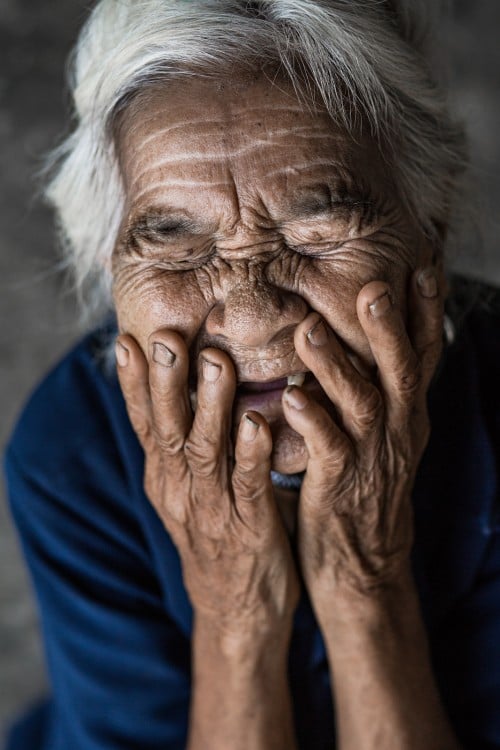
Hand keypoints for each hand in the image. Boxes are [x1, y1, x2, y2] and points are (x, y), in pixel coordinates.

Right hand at [115, 332, 299, 640]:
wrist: (238, 613)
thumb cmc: (220, 536)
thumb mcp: (192, 490)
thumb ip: (190, 445)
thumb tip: (189, 389)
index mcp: (166, 477)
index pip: (145, 423)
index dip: (135, 383)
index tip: (129, 339)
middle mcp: (180, 490)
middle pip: (169, 428)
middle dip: (166, 381)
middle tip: (166, 337)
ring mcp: (211, 510)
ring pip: (206, 450)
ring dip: (210, 406)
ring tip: (216, 364)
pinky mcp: (248, 528)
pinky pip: (248, 485)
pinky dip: (250, 453)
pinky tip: (256, 422)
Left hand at [281, 267, 443, 613]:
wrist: (361, 563)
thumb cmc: (363, 485)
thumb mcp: (381, 434)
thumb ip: (373, 387)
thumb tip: (360, 335)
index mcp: (406, 412)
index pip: (423, 354)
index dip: (425, 312)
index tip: (424, 266)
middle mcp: (397, 429)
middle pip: (399, 371)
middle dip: (386, 328)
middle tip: (372, 286)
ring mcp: (371, 458)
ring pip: (361, 404)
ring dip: (336, 367)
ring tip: (308, 331)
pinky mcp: (339, 486)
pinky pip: (327, 450)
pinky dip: (310, 423)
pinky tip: (290, 400)